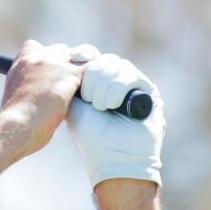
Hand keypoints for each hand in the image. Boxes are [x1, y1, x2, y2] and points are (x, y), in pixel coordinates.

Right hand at [1, 40, 82, 157]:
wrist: (17, 126)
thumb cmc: (15, 123)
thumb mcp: (15, 100)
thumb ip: (28, 89)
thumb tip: (37, 97)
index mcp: (20, 64)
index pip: (34, 47)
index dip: (45, 57)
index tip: (47, 71)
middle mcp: (36, 58)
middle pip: (61, 50)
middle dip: (67, 64)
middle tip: (69, 85)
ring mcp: (54, 64)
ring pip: (80, 57)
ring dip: (82, 72)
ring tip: (83, 91)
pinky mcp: (70, 73)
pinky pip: (92, 68)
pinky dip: (96, 80)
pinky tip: (92, 96)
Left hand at [66, 50, 164, 187]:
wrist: (111, 155)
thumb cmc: (90, 134)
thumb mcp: (72, 103)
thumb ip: (69, 79)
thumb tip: (62, 54)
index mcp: (96, 83)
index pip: (91, 56)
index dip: (82, 55)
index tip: (74, 57)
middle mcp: (115, 82)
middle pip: (102, 59)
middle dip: (91, 75)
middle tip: (87, 97)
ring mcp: (132, 86)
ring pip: (116, 65)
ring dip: (103, 85)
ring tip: (99, 106)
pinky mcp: (148, 91)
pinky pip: (131, 75)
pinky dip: (117, 88)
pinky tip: (111, 105)